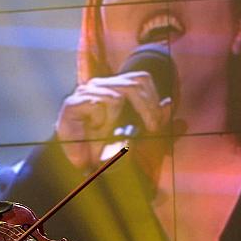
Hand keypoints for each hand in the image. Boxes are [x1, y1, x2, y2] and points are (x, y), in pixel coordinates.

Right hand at [56, 71, 171, 169]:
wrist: (74, 159)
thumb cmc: (103, 144)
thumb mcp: (133, 133)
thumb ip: (151, 119)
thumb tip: (169, 104)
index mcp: (115, 87)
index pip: (141, 80)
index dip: (152, 100)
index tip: (155, 125)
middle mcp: (101, 85)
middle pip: (133, 84)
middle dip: (145, 109)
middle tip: (149, 129)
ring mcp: (86, 91)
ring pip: (114, 97)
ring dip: (114, 123)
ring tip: (105, 135)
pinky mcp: (72, 103)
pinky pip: (96, 107)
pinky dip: (99, 124)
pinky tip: (93, 132)